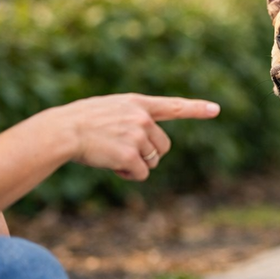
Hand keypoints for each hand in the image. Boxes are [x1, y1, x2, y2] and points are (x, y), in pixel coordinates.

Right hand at [56, 94, 219, 181]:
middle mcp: (142, 118)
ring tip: (112, 154)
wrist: (63, 131)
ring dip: (136, 165)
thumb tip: (147, 144)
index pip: (173, 106)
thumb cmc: (80, 122)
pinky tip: (112, 165)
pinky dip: (129, 175)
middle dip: (149, 154)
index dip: (196, 109)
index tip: (216, 109)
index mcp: (137, 104)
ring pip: (153, 161)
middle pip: (164, 146)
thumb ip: (132, 117)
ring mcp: (138, 136)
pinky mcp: (131, 155)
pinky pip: (141, 173)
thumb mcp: (109, 109)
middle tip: (123, 151)